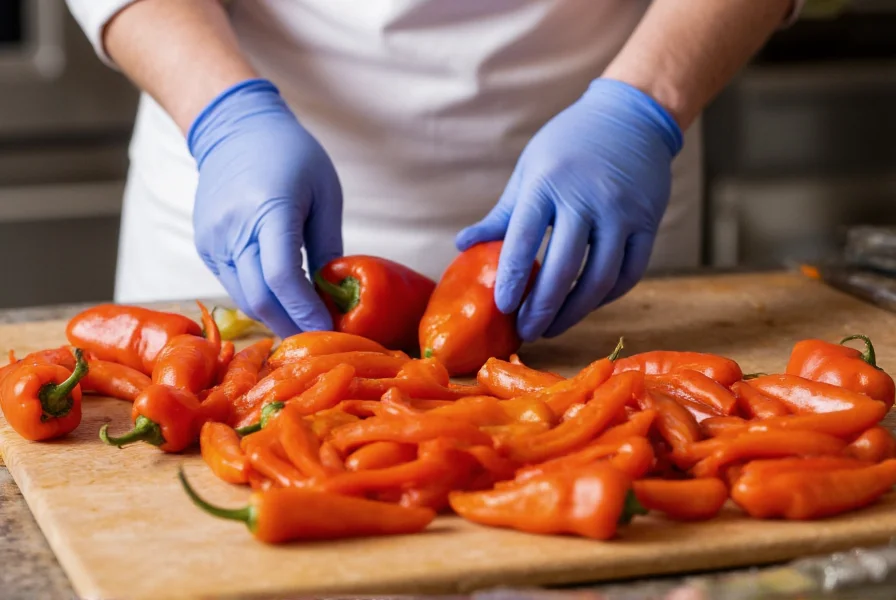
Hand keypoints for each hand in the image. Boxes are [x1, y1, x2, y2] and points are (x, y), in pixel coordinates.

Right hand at [189, 79, 342, 338]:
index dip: (306, 311)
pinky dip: (260, 299)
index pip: (283, 277)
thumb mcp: (324, 193)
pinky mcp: (206, 247)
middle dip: (292, 326)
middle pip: (260, 298)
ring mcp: (213, 241)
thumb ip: (327, 244)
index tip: (330, 330)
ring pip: (244, 298)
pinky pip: (234, 284)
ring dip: (276, 317)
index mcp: (268, 210)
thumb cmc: (290, 155)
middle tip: (321, 340)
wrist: (234, 128)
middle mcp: (233, 230)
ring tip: (306, 326)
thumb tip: (333, 294)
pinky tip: (283, 303)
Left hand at [456, 78, 683, 341]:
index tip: (502, 308)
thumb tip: (462, 244)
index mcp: (548, 184)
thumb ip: (501, 214)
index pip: (525, 242)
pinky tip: (587, 305)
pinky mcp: (648, 222)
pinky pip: (629, 272)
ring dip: (575, 311)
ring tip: (554, 327)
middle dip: (542, 308)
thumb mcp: (530, 170)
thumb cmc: (569, 143)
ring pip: (600, 278)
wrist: (632, 115)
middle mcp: (587, 199)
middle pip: (563, 268)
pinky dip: (607, 296)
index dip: (512, 280)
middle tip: (527, 331)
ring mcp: (622, 212)